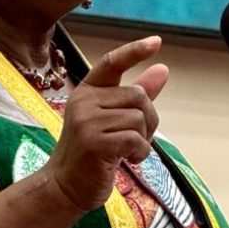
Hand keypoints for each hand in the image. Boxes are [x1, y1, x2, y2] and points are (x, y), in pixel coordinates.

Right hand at [44, 36, 169, 211]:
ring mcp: (86, 120)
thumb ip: (137, 93)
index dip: (134, 51)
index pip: (112, 63)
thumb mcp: (113, 119)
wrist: (65, 186)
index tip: (156, 41)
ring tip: (128, 151)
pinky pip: (135, 138)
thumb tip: (163, 68)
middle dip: (148, 119)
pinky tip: (128, 160)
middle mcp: (83, 100)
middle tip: (136, 138)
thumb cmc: (92, 151)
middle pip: (138, 95)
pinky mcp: (94, 141)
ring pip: (139, 118)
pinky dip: (140, 152)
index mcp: (87, 91)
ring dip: (143, 139)